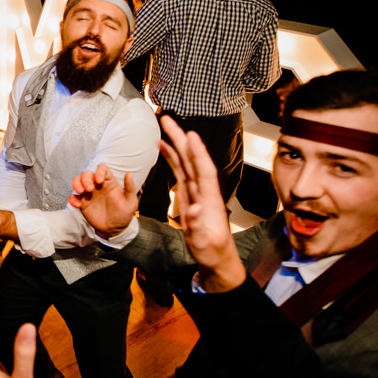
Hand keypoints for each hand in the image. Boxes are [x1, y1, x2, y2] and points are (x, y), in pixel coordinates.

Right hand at [68, 163, 138, 237]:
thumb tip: (129, 174)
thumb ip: (130, 188)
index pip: (102, 169)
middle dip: (85, 178)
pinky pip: (73, 197)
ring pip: (78, 181)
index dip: (99, 171)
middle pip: (87, 173)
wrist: (115, 229)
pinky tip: (76, 204)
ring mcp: (89, 194)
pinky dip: (72, 199)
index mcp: (109, 182)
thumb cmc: (124, 214)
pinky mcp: (82, 203)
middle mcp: (97, 186)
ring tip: (80, 192)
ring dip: (76, 184)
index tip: (99, 180)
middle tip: (89, 189)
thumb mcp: (130, 202)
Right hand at [158, 116, 243, 291]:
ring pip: (185, 161)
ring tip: (164, 125)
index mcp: (209, 199)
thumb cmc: (211, 251)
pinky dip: (172, 157)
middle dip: (182, 138)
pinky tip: (163, 147)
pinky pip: (179, 170)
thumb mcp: (204, 242)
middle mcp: (203, 190)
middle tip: (168, 119)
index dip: (198, 153)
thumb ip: (200, 225)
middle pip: (193, 159)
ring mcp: (196, 190)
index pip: (205, 171)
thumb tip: (195, 207)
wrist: (215, 258)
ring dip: (176, 142)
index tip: (191, 135)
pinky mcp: (188, 193)